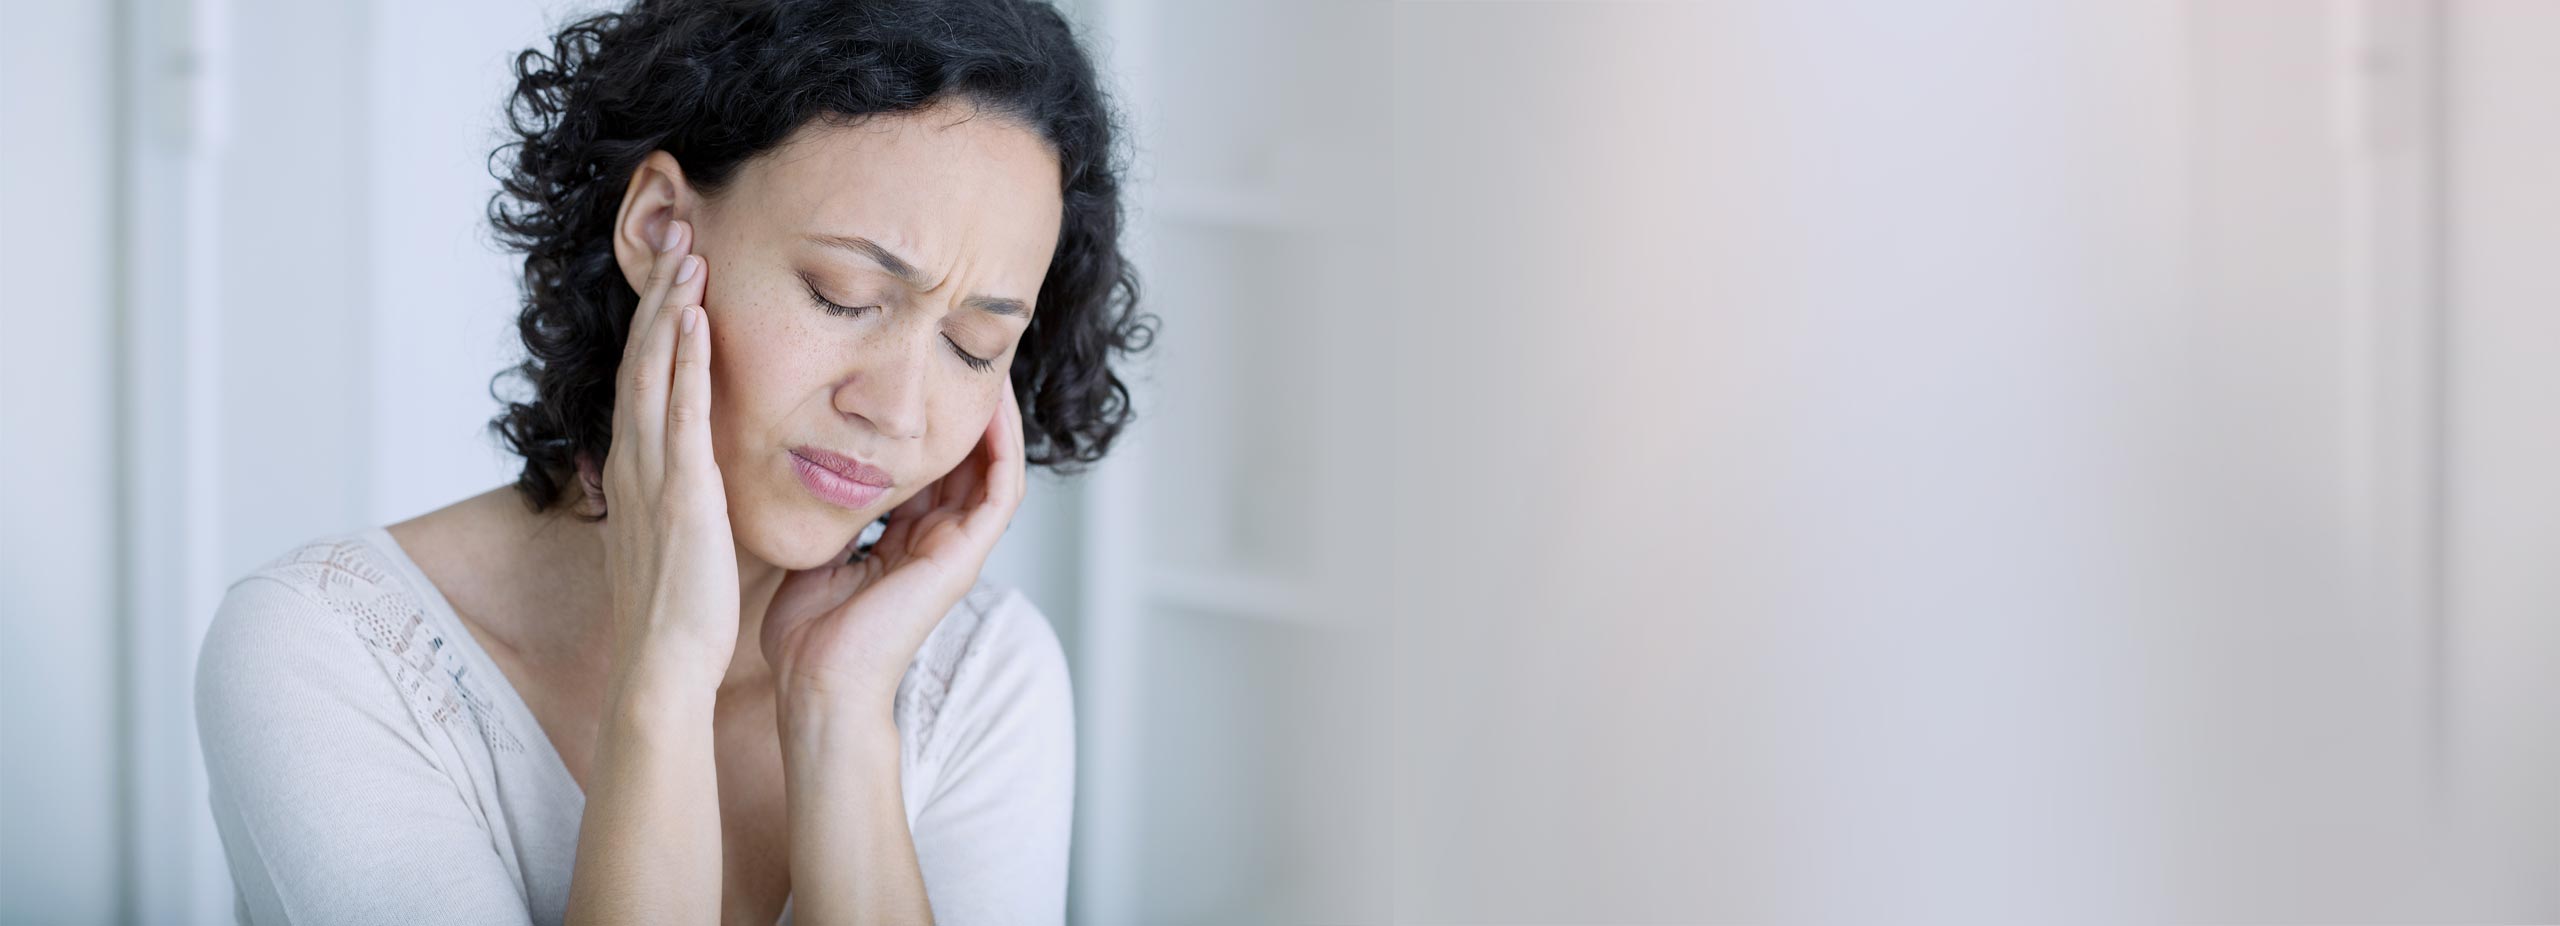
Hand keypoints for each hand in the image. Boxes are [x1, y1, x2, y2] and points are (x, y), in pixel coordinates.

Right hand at [595, 219, 737, 688]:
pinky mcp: (680, 491)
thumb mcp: (676, 539)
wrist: (664, 664)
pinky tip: (695, 319)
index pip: (643, 380)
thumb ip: (684, 498)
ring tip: (686, 251)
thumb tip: (695, 479)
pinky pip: (681, 411)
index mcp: (637, 472)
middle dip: (657, 294)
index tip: (674, 273)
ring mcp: (653, 473)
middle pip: (642, 359)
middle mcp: (634, 462)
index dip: (655, 323)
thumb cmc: (678, 612)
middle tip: (675, 232)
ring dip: (669, 309)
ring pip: (655, 371)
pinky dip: (685, 361)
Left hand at [762, 372, 1028, 714]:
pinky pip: (1001, 488)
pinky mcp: (966, 555)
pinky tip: (994, 404)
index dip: (927, 421)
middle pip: (966, 459)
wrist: (818, 682)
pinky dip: (1003, 445)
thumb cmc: (807, 635)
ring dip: (995, 416)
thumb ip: (820, 510)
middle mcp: (938, 540)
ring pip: (993, 465)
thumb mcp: (813, 549)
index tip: (915, 373)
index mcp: (904, 541)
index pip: (929, 467)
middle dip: (964, 406)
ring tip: (990, 365)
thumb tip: (798, 463)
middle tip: (959, 350)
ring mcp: (957, 549)